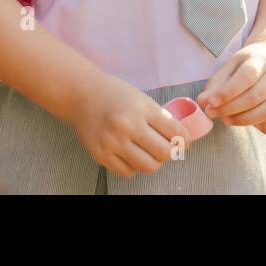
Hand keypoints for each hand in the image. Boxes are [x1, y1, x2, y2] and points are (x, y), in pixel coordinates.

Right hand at [66, 71, 189, 177]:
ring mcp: (113, 142)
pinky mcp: (101, 155)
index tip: (185, 142)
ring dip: (155, 162)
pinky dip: (135, 167)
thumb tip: (179, 136)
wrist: (80, 94)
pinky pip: (127, 171)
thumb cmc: (113, 93)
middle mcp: (128, 126)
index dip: (185, 139)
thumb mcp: (140, 98)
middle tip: (169, 149)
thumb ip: (158, 116)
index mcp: (142, 108)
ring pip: (148, 166)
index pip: (174, 131)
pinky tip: (134, 156)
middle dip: (171, 152)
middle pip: (164, 152)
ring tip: (152, 154)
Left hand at [196, 42, 265, 136]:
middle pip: (255, 96)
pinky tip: (255, 128)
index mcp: (261, 60)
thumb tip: (201, 102)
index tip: (211, 103)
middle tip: (213, 113)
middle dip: (230, 108)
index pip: (247, 76)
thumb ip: (216, 84)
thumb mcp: (229, 67)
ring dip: (244, 119)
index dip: (228, 92)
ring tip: (226, 119)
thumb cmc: (245, 65)